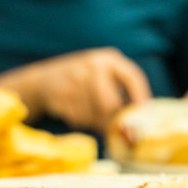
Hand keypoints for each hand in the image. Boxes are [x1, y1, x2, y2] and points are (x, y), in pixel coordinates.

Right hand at [0, 48, 151, 131]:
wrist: (44, 81)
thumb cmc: (83, 83)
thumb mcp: (104, 79)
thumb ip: (121, 97)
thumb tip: (134, 127)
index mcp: (109, 59)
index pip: (132, 76)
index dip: (140, 97)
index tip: (143, 114)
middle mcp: (93, 65)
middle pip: (111, 103)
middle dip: (111, 120)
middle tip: (110, 127)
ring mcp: (74, 78)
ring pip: (95, 115)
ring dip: (94, 121)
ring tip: (88, 112)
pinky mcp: (60, 94)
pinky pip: (79, 118)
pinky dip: (81, 121)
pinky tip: (75, 110)